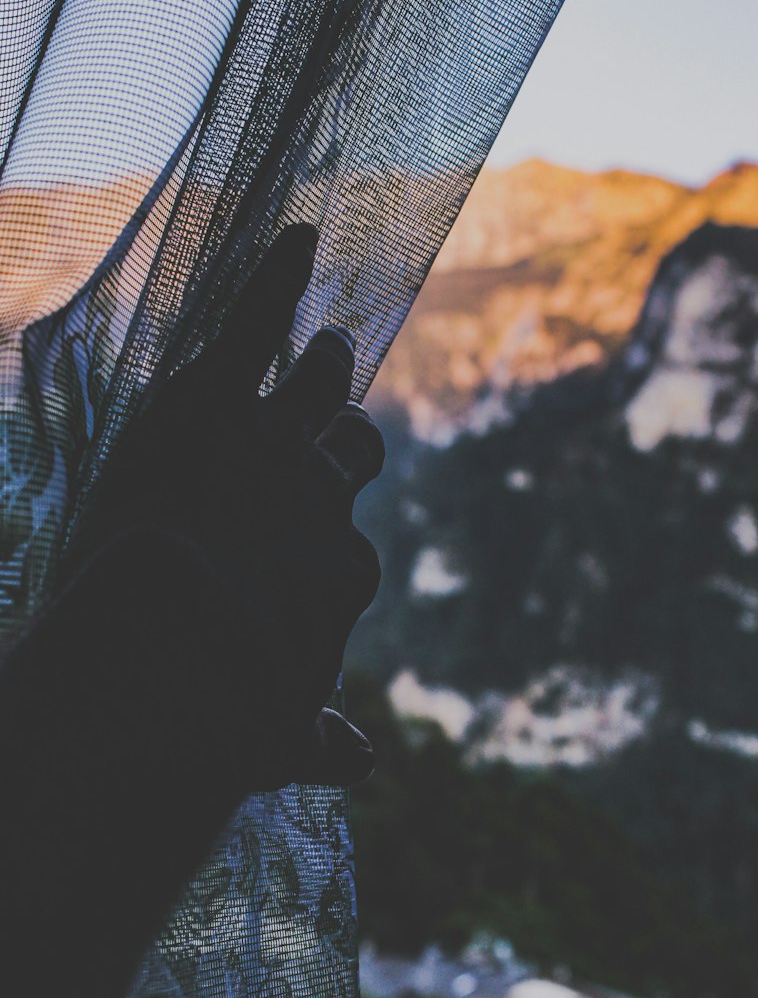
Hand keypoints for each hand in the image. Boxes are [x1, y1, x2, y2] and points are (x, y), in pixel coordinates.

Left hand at [63, 223, 382, 795]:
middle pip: (350, 457)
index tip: (326, 533)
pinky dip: (278, 277)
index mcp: (336, 577)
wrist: (159, 660)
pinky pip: (258, 326)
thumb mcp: (267, 745)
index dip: (335, 538)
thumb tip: (359, 761)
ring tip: (327, 346)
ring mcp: (275, 447)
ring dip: (325, 368)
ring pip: (321, 390)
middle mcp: (324, 506)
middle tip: (338, 422)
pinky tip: (297, 235)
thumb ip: (313, 743)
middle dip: (345, 441)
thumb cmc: (212, 723)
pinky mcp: (218, 399)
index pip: (353, 551)